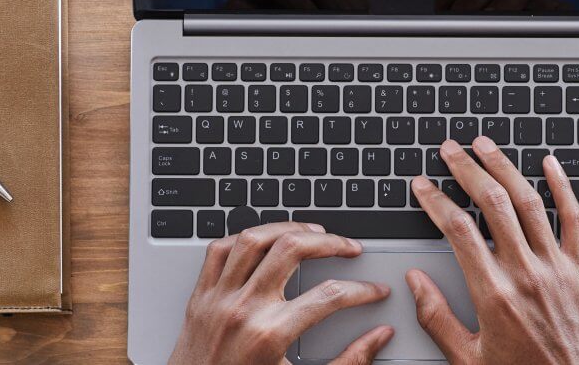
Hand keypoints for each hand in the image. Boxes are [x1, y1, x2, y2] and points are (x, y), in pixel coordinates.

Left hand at [169, 222, 394, 364]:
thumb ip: (348, 363)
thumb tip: (378, 338)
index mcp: (270, 335)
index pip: (329, 296)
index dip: (362, 290)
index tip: (374, 291)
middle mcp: (243, 310)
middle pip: (291, 249)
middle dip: (330, 242)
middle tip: (349, 247)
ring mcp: (218, 299)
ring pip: (254, 239)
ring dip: (288, 228)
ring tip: (312, 231)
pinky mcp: (200, 296)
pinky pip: (219, 250)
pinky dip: (244, 238)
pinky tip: (265, 241)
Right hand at [406, 137, 578, 363]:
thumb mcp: (470, 358)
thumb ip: (437, 318)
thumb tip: (415, 283)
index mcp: (493, 295)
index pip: (457, 230)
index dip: (435, 200)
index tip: (423, 186)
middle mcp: (525, 273)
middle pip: (492, 203)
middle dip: (466, 169)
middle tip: (451, 149)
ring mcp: (557, 268)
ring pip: (529, 202)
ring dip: (504, 167)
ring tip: (486, 146)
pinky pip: (575, 218)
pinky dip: (562, 186)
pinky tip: (550, 165)